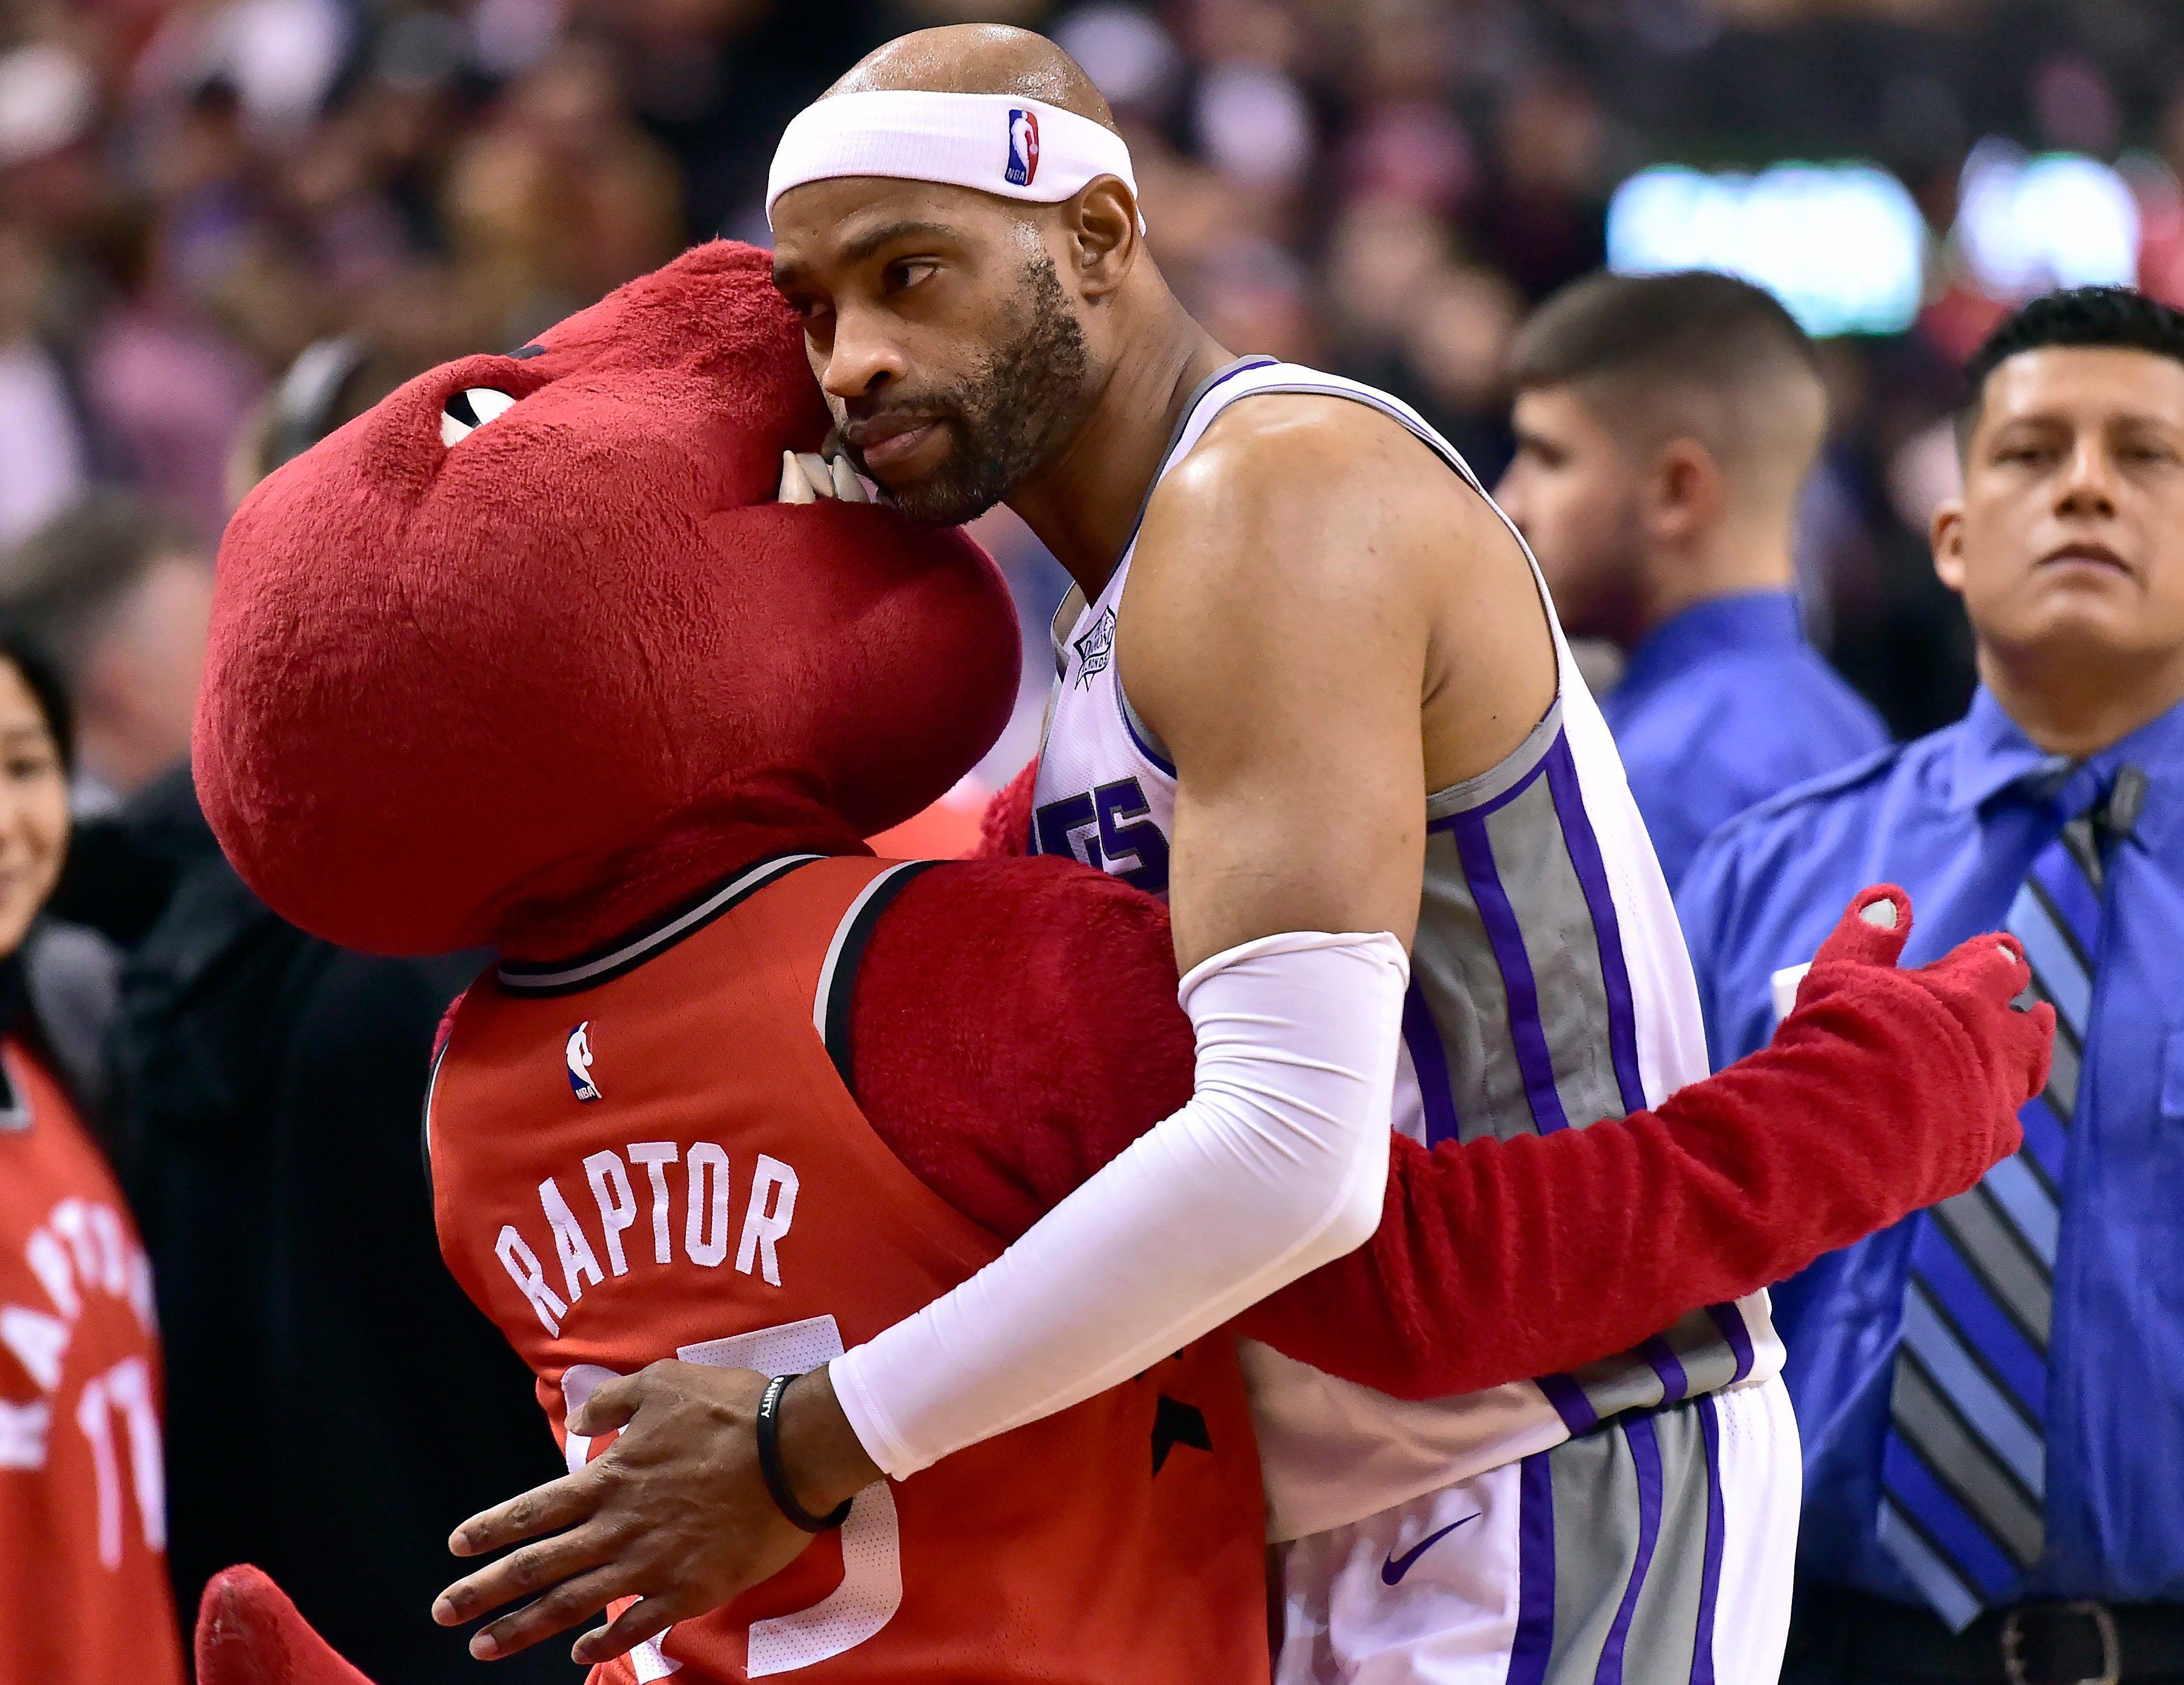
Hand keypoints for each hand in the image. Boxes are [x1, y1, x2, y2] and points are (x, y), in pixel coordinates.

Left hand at [432, 1362, 882, 1666]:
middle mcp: (619, 1527)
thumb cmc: (730, 1410)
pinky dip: (606, 1644)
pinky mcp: (690, 1589)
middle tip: (443, 1612)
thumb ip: (611, 1401)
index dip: (492, 1529)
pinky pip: (638, 1625)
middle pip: (540, 1565)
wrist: (793, 1449)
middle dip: (485, 1591)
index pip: (536, 1509)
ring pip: (574, 1604)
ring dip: (523, 1628)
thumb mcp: (662, 1382)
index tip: (456, 1547)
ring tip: (483, 1647)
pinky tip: (580, 1655)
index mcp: (610, 1478)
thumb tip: (574, 1416)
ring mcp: (652, 1563)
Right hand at [1794, 885, 2053, 1187]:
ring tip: (2024, 1060)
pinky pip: (2005, 1127)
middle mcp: (1996, 1044)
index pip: (1999, 962)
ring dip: (2026, 1063)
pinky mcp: (1987, 1144)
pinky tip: (1984, 1118)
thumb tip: (1889, 894)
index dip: (1998, 956)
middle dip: (2031, 1015)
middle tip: (2035, 1011)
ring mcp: (1997, 1098)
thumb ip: (1868, 934)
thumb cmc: (1838, 1042)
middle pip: (2032, 1025)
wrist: (1844, 1132)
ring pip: (2029, 1076)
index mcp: (1966, 994)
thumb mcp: (1840, 974)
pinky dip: (1995, 1116)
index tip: (2000, 953)